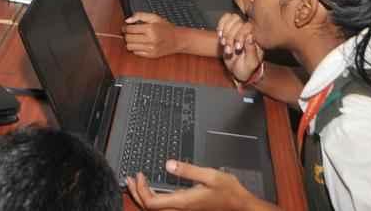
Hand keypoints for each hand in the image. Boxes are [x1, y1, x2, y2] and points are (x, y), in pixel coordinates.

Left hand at [123, 12, 180, 57]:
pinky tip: (141, 44)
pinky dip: (136, 48)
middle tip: (130, 32)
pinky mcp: (151, 55)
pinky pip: (136, 53)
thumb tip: (128, 20)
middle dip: (127, 34)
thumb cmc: (166, 28)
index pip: (130, 29)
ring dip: (130, 42)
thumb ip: (140, 15)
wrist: (177, 40)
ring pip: (130, 47)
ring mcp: (150, 49)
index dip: (125, 27)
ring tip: (135, 38)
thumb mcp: (154, 17)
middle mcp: (150, 40)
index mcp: (150, 29)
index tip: (126, 27)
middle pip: (128, 38)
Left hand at [126, 161, 267, 210]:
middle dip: (137, 194)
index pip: (152, 203)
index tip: (138, 175)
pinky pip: (164, 208)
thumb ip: (188, 170)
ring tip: (136, 184)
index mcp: (184, 202)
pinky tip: (153, 190)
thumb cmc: (228, 192)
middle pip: (150, 209)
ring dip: (144, 197)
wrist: (241, 206)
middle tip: (130, 179)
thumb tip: (168, 164)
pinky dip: (154, 200)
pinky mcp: (187, 210)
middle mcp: (181, 210)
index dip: (141, 190)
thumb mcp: (209, 175)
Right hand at [218, 16, 262, 82]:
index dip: (240, 35)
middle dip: (230, 36)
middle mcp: (248, 30)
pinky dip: (220, 26)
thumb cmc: (247, 67)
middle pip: (238, 21)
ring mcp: (239, 29)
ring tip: (224, 44)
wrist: (238, 70)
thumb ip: (252, 50)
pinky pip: (225, 19)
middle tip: (229, 49)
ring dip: (225, 32)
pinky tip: (220, 36)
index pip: (248, 26)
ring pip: (231, 18)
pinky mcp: (229, 29)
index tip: (237, 48)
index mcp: (256, 37)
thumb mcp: (251, 62)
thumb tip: (250, 36)